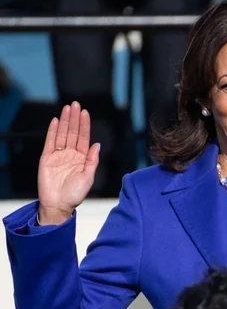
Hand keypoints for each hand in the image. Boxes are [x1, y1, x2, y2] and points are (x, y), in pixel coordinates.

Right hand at [37, 103, 99, 224]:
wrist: (59, 204)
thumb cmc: (75, 194)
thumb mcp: (88, 177)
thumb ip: (92, 160)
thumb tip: (97, 145)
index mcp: (82, 158)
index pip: (83, 138)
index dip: (84, 125)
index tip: (85, 113)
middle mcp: (70, 154)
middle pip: (73, 133)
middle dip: (74, 118)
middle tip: (75, 104)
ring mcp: (58, 155)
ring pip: (62, 134)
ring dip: (65, 121)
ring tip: (67, 108)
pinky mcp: (46, 158)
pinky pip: (50, 142)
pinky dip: (52, 131)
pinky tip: (56, 121)